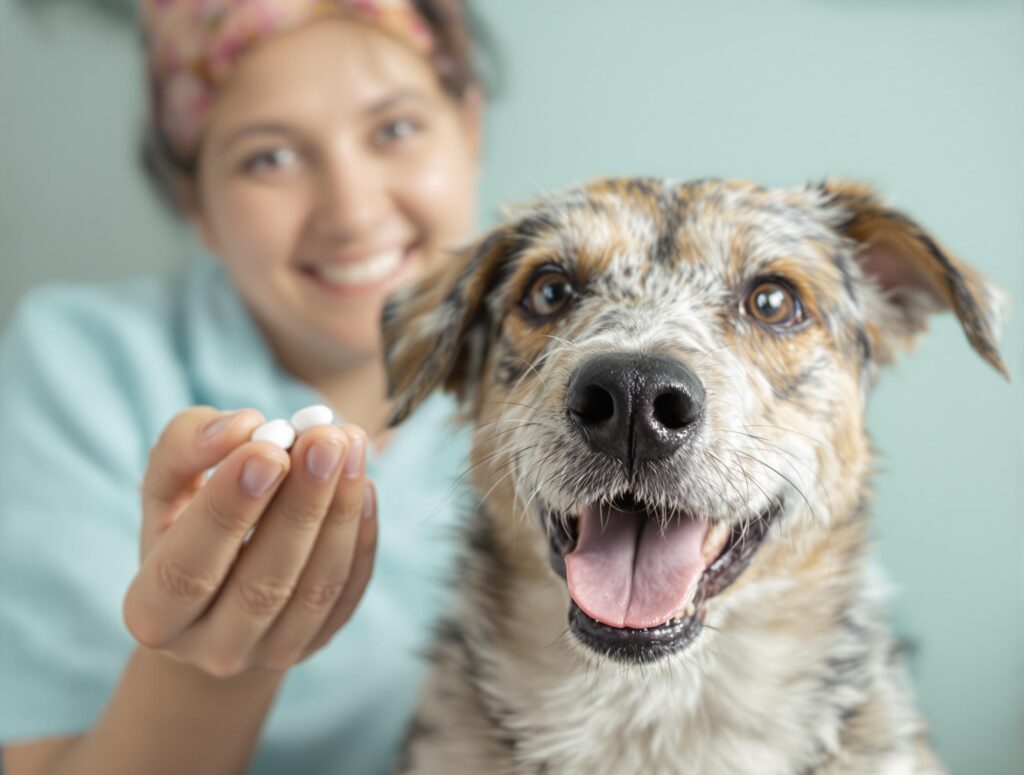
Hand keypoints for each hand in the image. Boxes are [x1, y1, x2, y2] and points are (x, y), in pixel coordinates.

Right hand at [123, 407, 376, 677]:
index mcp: (153, 614)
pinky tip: (362, 481)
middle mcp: (212, 648)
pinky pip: (349, 590)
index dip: (228, 509)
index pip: (188, 570)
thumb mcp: (166, 485)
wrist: (216, 602)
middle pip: (262, 585)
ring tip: (350, 444)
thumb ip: (186, 446)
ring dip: (340, 511)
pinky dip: (361, 534)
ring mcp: (272, 654)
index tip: (267, 449)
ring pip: (315, 588)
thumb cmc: (185, 526)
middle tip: (325, 439)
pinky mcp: (320, 641)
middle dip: (299, 505)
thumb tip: (244, 427)